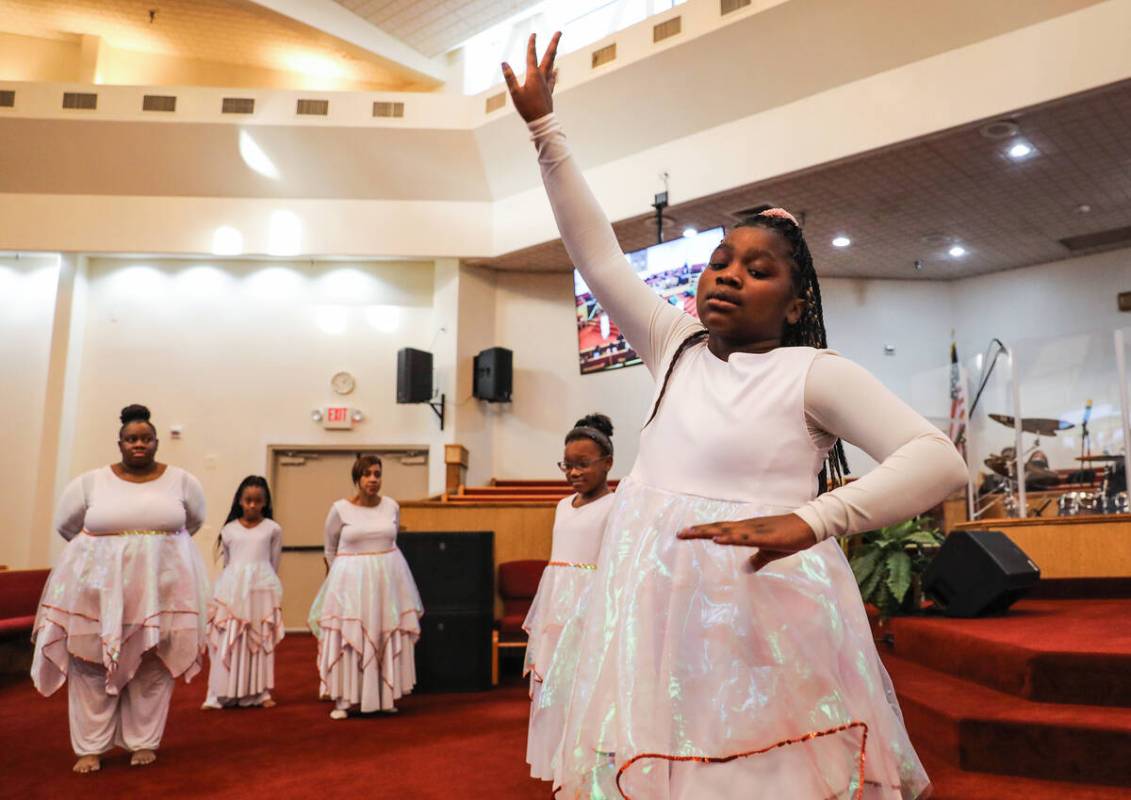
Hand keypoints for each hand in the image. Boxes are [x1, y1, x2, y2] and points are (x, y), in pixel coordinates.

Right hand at [501, 32, 560, 122]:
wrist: (542, 122)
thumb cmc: (527, 108)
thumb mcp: (515, 93)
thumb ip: (510, 77)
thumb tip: (504, 63)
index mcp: (533, 76)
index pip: (532, 56)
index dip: (532, 44)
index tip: (533, 34)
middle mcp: (543, 77)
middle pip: (550, 56)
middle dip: (554, 43)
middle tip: (559, 32)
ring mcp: (547, 84)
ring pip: (552, 65)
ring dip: (553, 54)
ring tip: (556, 46)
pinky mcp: (549, 91)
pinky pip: (552, 78)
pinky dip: (554, 71)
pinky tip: (555, 70)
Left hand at [676, 513, 818, 572]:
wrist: (808, 527)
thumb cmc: (789, 537)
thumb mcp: (769, 552)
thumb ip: (757, 560)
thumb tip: (746, 569)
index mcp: (746, 531)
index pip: (720, 530)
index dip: (703, 532)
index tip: (685, 533)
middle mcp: (746, 527)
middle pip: (718, 528)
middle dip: (699, 531)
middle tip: (679, 533)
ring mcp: (754, 530)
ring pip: (727, 530)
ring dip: (709, 532)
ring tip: (692, 533)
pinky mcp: (764, 536)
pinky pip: (744, 538)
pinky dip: (730, 538)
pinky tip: (718, 539)